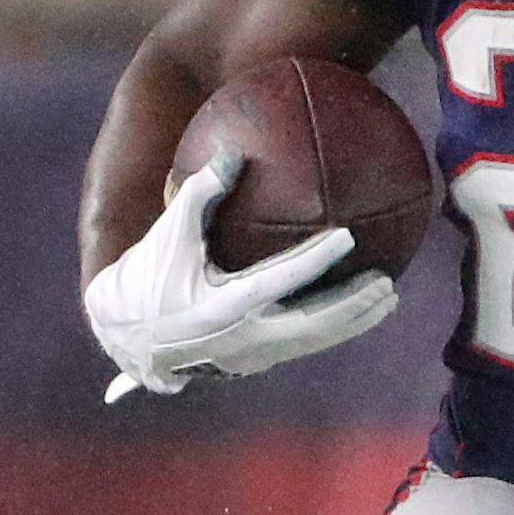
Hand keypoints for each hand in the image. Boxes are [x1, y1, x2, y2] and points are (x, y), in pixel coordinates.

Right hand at [81, 144, 397, 400]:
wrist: (127, 337)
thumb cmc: (148, 276)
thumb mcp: (168, 231)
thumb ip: (201, 191)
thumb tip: (234, 152)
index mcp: (221, 306)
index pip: (279, 280)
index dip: (315, 260)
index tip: (348, 235)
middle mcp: (242, 337)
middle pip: (312, 326)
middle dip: (352, 307)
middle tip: (386, 283)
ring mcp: (251, 356)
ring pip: (313, 342)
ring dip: (352, 322)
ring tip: (386, 298)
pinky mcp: (255, 363)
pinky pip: (302, 344)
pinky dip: (332, 328)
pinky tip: (356, 308)